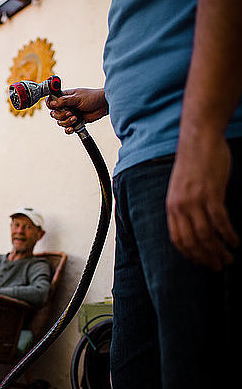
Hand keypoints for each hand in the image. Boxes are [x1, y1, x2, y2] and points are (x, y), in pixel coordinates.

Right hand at [45, 88, 107, 133]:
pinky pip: (67, 129)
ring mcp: (70, 114)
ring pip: (60, 122)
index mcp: (64, 98)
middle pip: (54, 114)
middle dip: (61, 115)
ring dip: (66, 122)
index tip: (53, 107)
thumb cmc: (92, 97)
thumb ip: (64, 101)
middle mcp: (65, 106)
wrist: (103, 105)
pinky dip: (68, 130)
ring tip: (76, 117)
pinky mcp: (75, 122)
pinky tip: (72, 128)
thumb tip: (52, 103)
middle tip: (70, 112)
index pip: (51, 102)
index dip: (50, 105)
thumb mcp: (77, 97)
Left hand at [166, 135, 238, 270]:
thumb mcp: (181, 188)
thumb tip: (193, 223)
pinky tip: (236, 242)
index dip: (190, 254)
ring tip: (230, 259)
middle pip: (192, 241)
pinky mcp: (211, 193)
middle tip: (219, 266)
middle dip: (206, 257)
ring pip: (206, 235)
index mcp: (171, 206)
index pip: (177, 239)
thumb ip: (185, 206)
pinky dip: (229, 235)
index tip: (202, 262)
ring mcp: (195, 201)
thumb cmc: (193, 164)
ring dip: (219, 250)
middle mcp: (180, 206)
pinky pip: (220, 221)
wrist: (198, 140)